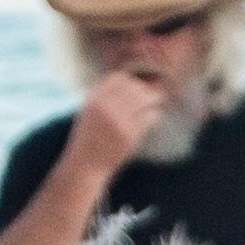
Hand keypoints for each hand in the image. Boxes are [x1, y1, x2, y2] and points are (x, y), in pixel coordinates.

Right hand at [72, 53, 186, 175]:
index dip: (130, 81)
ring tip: (158, 99)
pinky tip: (154, 116)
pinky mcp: (130, 136)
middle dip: (144, 89)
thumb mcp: (89, 112)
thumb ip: (103, 97)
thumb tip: (128, 81)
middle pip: (133, 87)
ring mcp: (119, 121)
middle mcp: (106, 108)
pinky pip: (148, 118)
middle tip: (152, 93)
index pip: (118, 78)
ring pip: (144, 100)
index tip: (137, 86)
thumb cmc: (88, 138)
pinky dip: (154, 115)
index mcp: (95, 100)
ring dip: (153, 98)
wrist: (86, 165)